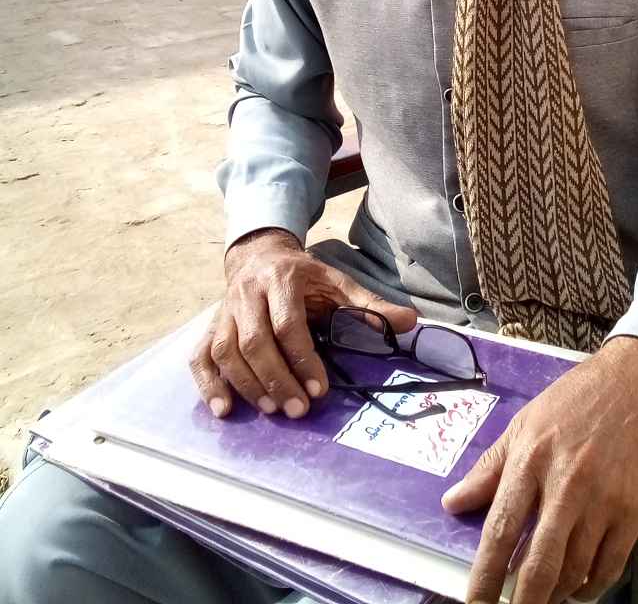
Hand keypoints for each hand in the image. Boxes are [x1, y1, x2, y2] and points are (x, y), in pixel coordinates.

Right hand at [189, 227, 417, 419]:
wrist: (261, 255)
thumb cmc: (304, 276)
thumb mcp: (338, 282)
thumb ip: (370, 306)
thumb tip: (410, 322)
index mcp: (282, 279)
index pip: (287, 323)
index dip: (302, 358)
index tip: (319, 388)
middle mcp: (247, 293)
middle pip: (254, 341)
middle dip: (276, 378)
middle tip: (298, 408)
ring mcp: (224, 310)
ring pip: (225, 350)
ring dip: (246, 385)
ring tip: (272, 410)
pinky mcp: (210, 326)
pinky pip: (200, 355)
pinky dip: (208, 384)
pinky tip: (223, 409)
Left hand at [442, 337, 637, 603]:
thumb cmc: (575, 400)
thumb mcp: (524, 423)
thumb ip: (489, 468)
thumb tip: (453, 504)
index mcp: (531, 459)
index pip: (500, 530)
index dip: (484, 576)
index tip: (475, 602)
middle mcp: (566, 484)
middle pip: (539, 564)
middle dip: (522, 602)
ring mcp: (603, 501)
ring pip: (574, 572)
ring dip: (554, 596)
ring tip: (541, 598)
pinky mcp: (633, 511)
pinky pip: (609, 567)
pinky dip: (589, 587)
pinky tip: (576, 588)